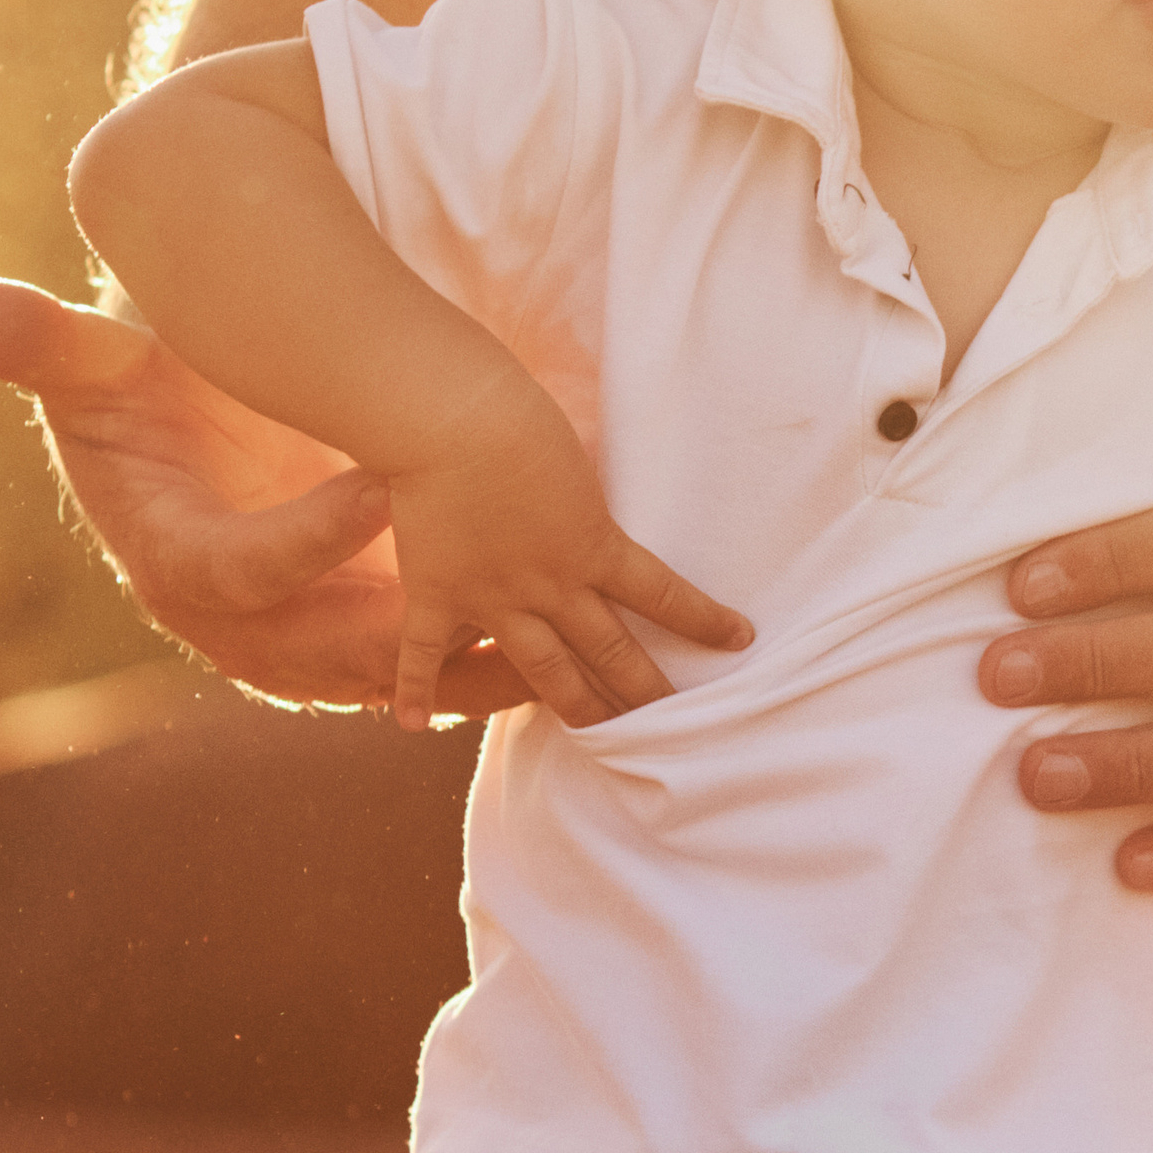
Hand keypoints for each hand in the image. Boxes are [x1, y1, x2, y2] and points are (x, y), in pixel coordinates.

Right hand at [0, 277, 523, 712]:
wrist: (181, 431)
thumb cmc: (138, 385)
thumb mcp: (91, 357)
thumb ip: (40, 340)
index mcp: (166, 554)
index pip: (234, 568)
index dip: (303, 540)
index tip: (377, 492)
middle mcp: (225, 624)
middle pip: (316, 654)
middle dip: (403, 640)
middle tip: (489, 611)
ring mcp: (288, 645)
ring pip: (374, 682)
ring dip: (456, 676)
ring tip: (539, 661)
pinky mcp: (341, 644)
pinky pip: (408, 678)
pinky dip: (471, 675)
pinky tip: (544, 666)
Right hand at [385, 368, 751, 730]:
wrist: (455, 422)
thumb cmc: (520, 418)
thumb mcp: (577, 458)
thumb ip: (588, 499)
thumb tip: (596, 503)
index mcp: (593, 546)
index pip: (665, 595)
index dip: (705, 621)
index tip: (740, 640)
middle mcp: (553, 586)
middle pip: (612, 653)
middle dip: (646, 691)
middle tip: (673, 720)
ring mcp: (495, 599)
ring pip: (546, 671)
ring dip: (577, 707)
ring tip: (598, 735)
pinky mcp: (439, 596)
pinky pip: (426, 654)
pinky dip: (417, 688)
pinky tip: (411, 725)